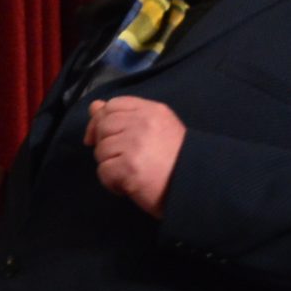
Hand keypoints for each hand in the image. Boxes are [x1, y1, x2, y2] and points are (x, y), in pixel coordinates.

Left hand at [84, 97, 184, 217]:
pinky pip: (104, 171)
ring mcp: (135, 144)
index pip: (114, 104)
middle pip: (104, 126)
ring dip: (109, 165)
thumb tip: (94, 107)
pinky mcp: (129, 167)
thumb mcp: (156, 128)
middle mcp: (142, 123)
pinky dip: (111, 183)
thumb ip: (126, 116)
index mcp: (151, 110)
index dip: (101, 120)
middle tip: (119, 160)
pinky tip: (126, 186)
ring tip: (127, 174)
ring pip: (101, 150)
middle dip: (104, 145)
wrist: (196, 185)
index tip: (100, 137)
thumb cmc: (177, 159)